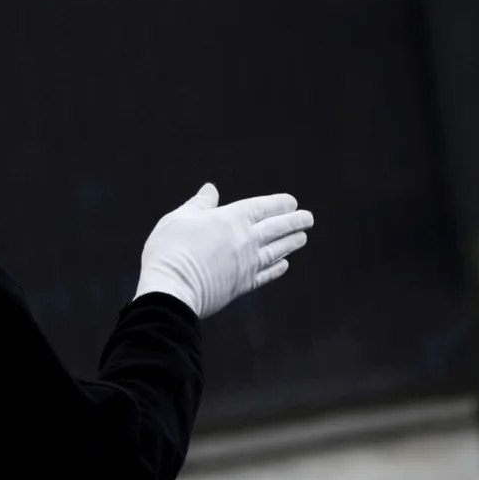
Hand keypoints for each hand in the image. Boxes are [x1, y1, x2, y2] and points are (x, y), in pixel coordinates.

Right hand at [133, 183, 313, 318]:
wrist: (172, 290)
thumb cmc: (170, 249)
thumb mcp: (179, 218)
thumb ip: (199, 204)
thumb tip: (210, 189)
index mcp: (231, 218)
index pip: (262, 207)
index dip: (279, 204)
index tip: (292, 203)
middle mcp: (245, 240)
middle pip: (276, 228)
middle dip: (294, 222)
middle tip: (308, 218)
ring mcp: (247, 264)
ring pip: (276, 251)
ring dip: (291, 243)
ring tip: (302, 238)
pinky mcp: (242, 285)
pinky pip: (266, 275)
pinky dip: (277, 268)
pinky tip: (284, 265)